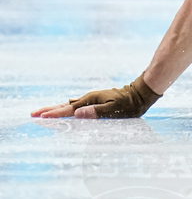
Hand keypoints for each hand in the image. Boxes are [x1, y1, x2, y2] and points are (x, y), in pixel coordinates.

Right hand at [30, 73, 160, 118]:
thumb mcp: (115, 109)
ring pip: (70, 105)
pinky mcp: (96, 100)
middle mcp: (89, 98)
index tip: (40, 117)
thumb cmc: (130, 104)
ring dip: (56, 108)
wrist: (140, 92)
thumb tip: (77, 114)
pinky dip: (67, 108)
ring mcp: (92, 99)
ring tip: (43, 113)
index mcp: (91, 100)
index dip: (55, 114)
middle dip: (49, 110)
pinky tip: (66, 110)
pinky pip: (77, 105)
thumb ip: (96, 112)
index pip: (69, 109)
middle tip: (33, 114)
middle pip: (65, 105)